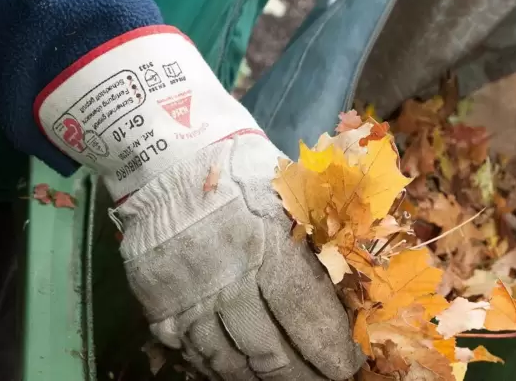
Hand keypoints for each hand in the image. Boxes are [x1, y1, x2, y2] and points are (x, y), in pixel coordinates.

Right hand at [34, 27, 361, 377]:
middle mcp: (227, 277)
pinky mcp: (159, 306)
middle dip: (302, 374)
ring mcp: (189, 297)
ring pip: (230, 361)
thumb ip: (318, 236)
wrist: (165, 157)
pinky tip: (241, 371)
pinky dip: (220, 369)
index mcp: (266, 243)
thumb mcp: (288, 187)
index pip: (306, 312)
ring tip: (287, 380)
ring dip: (264, 377)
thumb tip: (356, 282)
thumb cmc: (239, 168)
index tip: (349, 366)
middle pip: (270, 348)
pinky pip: (194, 354)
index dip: (330, 348)